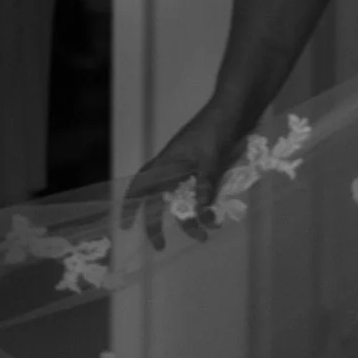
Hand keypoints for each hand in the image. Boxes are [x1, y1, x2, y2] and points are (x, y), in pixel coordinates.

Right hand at [122, 106, 249, 252]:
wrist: (233, 111)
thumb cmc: (215, 129)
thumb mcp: (210, 157)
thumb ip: (206, 183)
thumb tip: (201, 211)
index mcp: (166, 163)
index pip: (141, 186)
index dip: (130, 205)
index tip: (124, 226)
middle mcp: (174, 169)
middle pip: (159, 200)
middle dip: (158, 224)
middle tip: (162, 246)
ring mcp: (189, 170)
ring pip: (182, 201)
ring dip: (190, 218)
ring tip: (205, 234)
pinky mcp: (205, 171)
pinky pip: (199, 195)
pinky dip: (204, 207)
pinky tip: (216, 217)